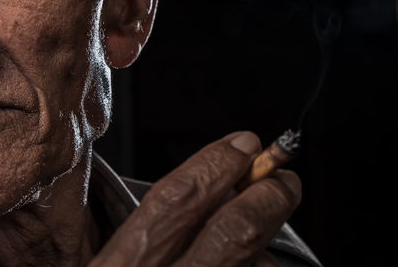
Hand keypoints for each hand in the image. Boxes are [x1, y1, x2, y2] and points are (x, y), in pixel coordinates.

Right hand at [89, 132, 301, 266]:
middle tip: (284, 179)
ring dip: (265, 245)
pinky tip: (250, 264)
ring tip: (258, 240)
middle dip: (270, 195)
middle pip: (234, 230)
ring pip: (255, 264)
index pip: (176, 201)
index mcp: (123, 265)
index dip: (216, 165)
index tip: (243, 143)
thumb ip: (146, 231)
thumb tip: (212, 189)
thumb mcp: (113, 264)